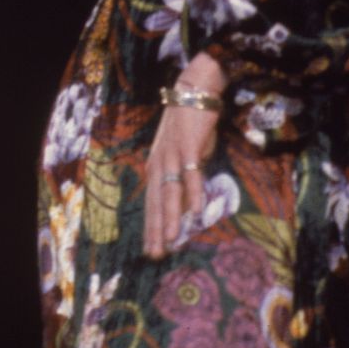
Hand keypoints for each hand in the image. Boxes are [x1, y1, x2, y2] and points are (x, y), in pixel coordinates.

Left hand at [143, 52, 226, 258]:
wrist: (192, 93)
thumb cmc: (189, 128)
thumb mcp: (183, 156)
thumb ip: (184, 178)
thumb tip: (191, 203)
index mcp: (156, 167)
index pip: (151, 202)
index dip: (151, 226)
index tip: (151, 249)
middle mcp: (159, 163)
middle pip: (156, 201)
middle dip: (156, 229)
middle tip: (155, 254)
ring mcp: (172, 156)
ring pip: (170, 192)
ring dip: (170, 217)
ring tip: (171, 240)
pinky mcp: (188, 147)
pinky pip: (192, 174)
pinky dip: (194, 192)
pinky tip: (196, 211)